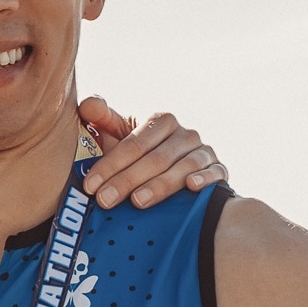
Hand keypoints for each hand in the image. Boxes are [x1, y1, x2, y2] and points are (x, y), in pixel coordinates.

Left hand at [78, 96, 227, 209]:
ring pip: (182, 168)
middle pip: (155, 159)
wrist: (175, 169)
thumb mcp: (120, 133)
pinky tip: (191, 187)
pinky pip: (216, 173)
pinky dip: (205, 179)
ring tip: (138, 202)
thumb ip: (102, 118)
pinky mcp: (219, 169)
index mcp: (161, 121)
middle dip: (127, 180)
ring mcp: (203, 151)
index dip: (110, 164)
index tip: (90, 185)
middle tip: (105, 200)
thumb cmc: (140, 153)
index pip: (133, 144)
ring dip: (160, 185)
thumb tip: (88, 104)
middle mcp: (185, 134)